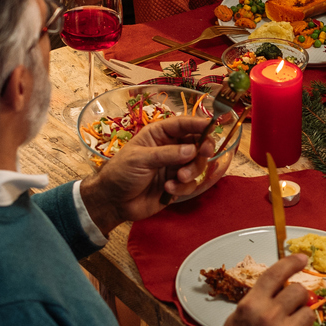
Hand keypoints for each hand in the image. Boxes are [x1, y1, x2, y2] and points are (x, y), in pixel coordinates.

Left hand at [79, 113, 218, 229]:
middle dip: (202, 150)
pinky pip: (191, 184)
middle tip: (204, 153)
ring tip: (178, 178)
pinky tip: (168, 189)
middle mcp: (170, 148)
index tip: (212, 125)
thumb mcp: (141, 159)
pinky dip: (183, 187)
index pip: (183, 124)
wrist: (113, 202)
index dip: (198, 124)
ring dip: (191, 171)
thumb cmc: (121, 173)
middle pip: (197, 143)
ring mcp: (174, 167)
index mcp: (159, 134)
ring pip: (197, 164)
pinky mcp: (177, 184)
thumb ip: (168, 154)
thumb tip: (192, 150)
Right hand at [208, 254, 317, 325]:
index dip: (291, 262)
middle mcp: (269, 316)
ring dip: (301, 321)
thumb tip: (279, 288)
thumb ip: (258, 302)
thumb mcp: (237, 320)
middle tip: (291, 308)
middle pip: (299, 291)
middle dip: (298, 298)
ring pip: (308, 313)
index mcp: (251, 305)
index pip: (275, 274)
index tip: (303, 258)